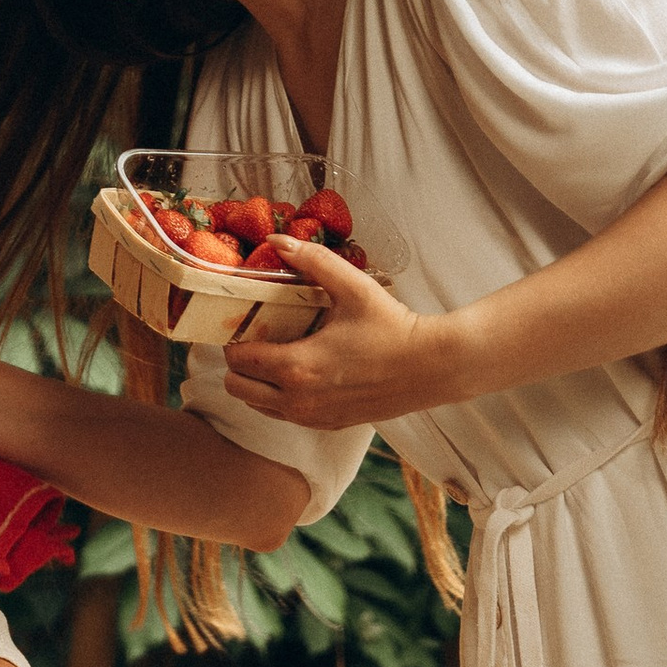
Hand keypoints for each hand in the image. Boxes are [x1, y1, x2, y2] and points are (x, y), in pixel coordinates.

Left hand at [217, 238, 447, 431]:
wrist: (431, 368)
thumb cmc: (393, 327)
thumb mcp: (353, 287)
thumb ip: (312, 261)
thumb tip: (278, 240)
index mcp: (297, 367)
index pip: (238, 359)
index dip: (235, 338)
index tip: (246, 321)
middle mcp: (298, 400)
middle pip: (237, 387)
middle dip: (239, 363)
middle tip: (257, 338)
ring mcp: (311, 418)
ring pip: (257, 405)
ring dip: (257, 382)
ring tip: (276, 354)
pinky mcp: (327, 425)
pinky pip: (284, 416)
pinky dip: (279, 397)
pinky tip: (300, 372)